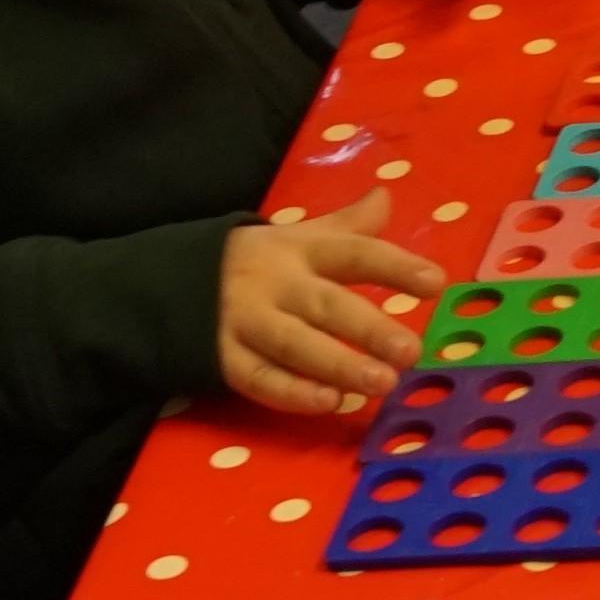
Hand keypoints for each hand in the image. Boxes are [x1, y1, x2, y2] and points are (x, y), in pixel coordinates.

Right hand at [222, 188, 447, 419]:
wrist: (164, 284)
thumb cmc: (252, 263)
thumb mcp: (295, 237)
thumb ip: (345, 226)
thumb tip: (387, 196)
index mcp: (298, 251)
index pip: (352, 253)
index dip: (394, 266)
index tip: (436, 282)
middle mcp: (275, 284)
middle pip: (325, 305)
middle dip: (368, 328)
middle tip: (411, 350)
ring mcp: (246, 322)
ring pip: (294, 346)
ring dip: (338, 365)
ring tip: (382, 383)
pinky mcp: (222, 358)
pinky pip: (259, 379)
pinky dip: (293, 393)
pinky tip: (329, 403)